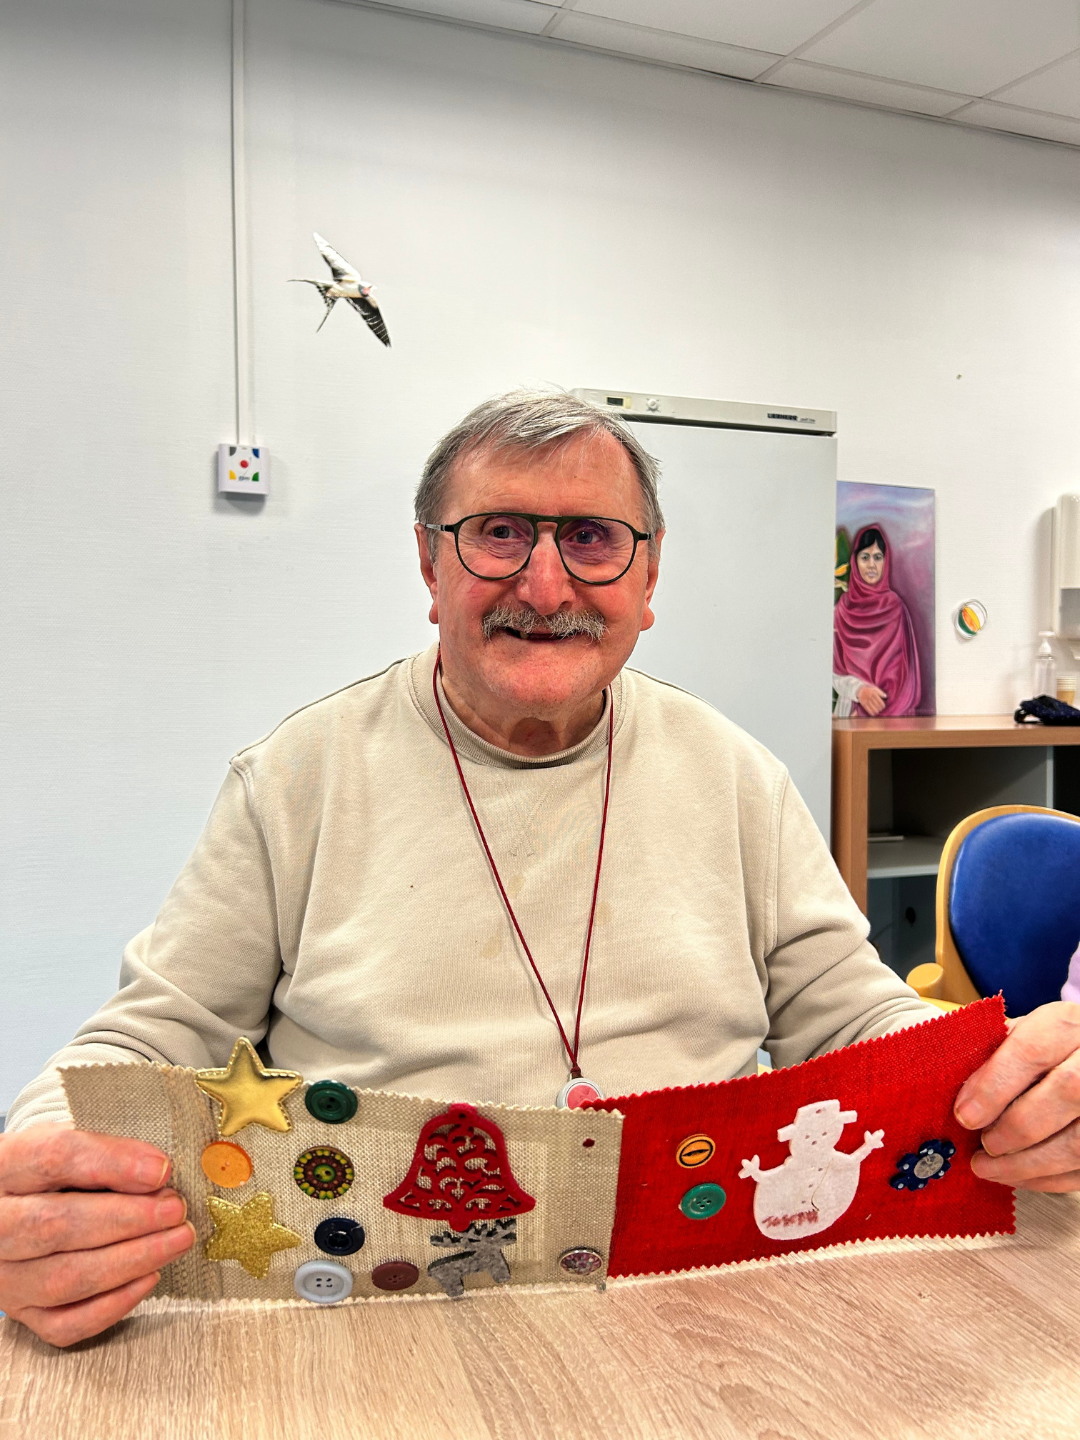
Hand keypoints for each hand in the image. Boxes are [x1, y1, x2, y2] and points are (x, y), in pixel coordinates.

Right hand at [0, 1124, 194, 1345]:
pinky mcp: (19, 1312)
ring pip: (65, 1278)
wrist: (14, 1210)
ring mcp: (3, 1274)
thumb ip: (108, 1156)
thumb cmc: (49, 1176)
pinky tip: (149, 1276)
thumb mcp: (67, 1146)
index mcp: (4, 1167)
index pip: (53, 1158)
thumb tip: (158, 1174)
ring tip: (176, 1240)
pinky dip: (113, 1304)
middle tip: (175, 1210)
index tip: (160, 1170)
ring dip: (132, 1260)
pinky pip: (65, 1324)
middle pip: (56, 1225)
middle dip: (128, 1219)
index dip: (112, 1164)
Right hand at [857, 684, 887, 715]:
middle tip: (881, 710)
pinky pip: (866, 708)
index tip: (884, 707)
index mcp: (873, 693)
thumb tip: (886, 696)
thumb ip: (880, 692)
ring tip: (877, 712)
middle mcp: (869, 696)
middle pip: (875, 703)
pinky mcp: (862, 703)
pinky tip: (873, 714)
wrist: (860, 689)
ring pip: (871, 706)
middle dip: (879, 707)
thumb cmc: (869, 689)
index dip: (882, 704)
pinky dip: (870, 711)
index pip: (879, 700)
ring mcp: (866, 700)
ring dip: (875, 710)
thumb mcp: (875, 688)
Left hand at [954, 1002, 1079, 1190]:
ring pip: (1079, 1141)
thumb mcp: (1025, 1033)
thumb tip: (955, 1085)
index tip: (965, 1115)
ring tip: (990, 1168)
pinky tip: (1020, 1176)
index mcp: (1068, 1025)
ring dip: (1028, 1164)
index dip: (994, 1086)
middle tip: (982, 1145)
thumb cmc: (1051, 1048)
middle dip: (1014, 1128)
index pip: (1032, 1051)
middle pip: (1065, 1093)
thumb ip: (994, 1051)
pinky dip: (1049, 1178)